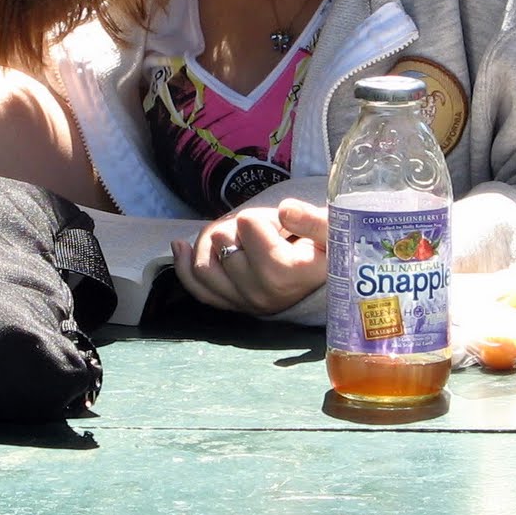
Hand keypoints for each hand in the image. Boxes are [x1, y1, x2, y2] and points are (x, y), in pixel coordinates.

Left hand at [168, 197, 327, 315]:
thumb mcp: (333, 230)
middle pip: (221, 238)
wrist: (326, 278)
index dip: (262, 217)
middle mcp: (262, 293)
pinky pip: (195, 286)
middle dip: (236, 227)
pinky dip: (184, 264)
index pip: (247, 224)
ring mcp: (243, 303)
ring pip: (202, 261)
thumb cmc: (330, 248)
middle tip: (259, 232)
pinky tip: (182, 246)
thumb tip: (285, 209)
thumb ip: (313, 219)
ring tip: (236, 237)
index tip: (282, 229)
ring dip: (212, 242)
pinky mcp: (230, 305)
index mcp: (287, 273)